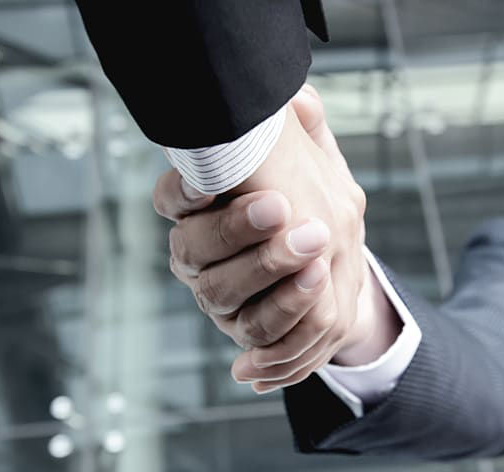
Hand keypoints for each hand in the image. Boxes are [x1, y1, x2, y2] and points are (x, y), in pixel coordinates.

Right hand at [154, 86, 397, 392]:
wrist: (332, 258)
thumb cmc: (310, 196)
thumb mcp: (312, 159)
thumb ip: (303, 132)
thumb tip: (299, 101)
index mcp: (198, 208)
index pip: (172, 198)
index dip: (184, 191)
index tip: (209, 178)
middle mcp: (197, 254)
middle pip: (195, 250)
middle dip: (238, 230)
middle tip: (283, 208)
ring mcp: (219, 297)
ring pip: (223, 295)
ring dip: (267, 275)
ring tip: (315, 254)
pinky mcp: (247, 331)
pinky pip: (259, 339)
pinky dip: (277, 331)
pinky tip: (306, 302)